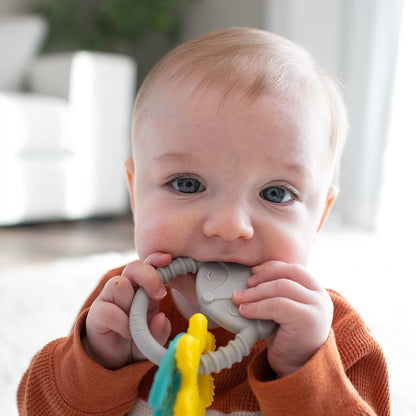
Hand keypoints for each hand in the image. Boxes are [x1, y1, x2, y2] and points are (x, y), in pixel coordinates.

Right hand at [84, 252, 172, 369]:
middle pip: (133, 268)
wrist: (112, 361)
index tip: (167, 260)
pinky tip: (128, 334)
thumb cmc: (137, 341)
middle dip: (149, 276)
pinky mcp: (96, 314)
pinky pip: (108, 310)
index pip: (148, 265)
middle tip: (160, 295)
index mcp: (144, 288)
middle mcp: (127, 289)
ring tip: (138, 324)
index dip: (156, 260)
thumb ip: (160, 331)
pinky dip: (122, 324)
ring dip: (132, 304)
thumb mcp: (154, 338)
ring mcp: (109, 299)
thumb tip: (160, 318)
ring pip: (119, 284)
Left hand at [232, 261, 332, 376]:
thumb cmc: (287, 337)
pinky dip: (257, 306)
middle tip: (244, 285)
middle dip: (262, 277)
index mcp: (316, 290)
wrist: (297, 369)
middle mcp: (320, 296)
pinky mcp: (308, 320)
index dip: (271, 267)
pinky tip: (245, 311)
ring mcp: (317, 308)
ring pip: (281, 287)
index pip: (293, 269)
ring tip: (238, 299)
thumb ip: (276, 293)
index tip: (253, 271)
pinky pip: (277, 305)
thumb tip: (248, 278)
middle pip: (287, 275)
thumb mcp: (284, 309)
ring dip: (255, 292)